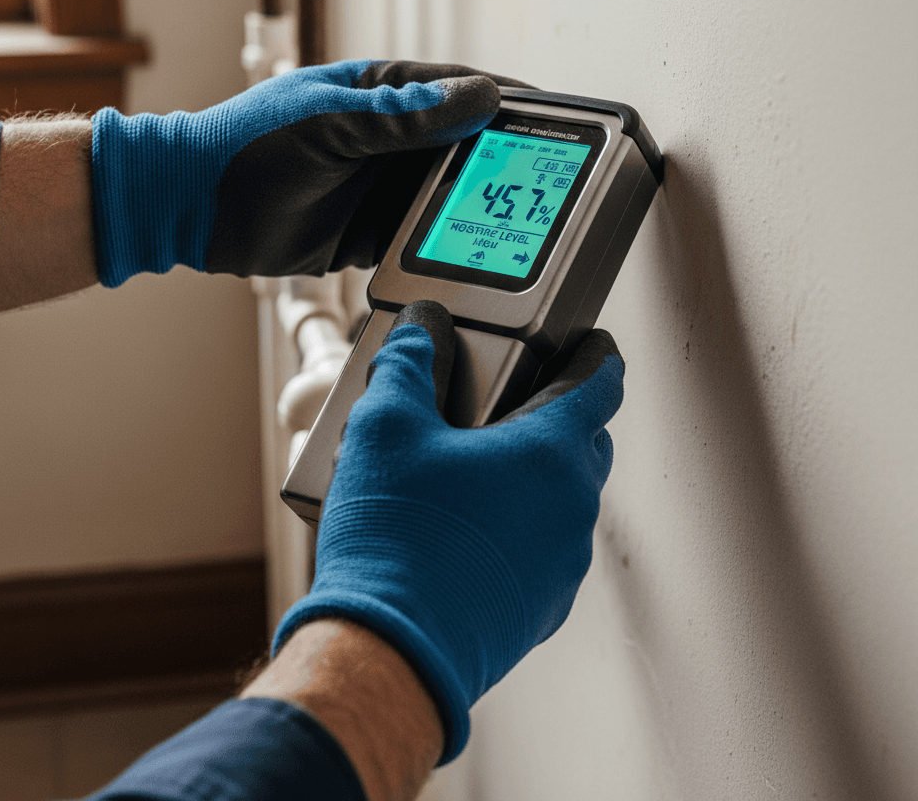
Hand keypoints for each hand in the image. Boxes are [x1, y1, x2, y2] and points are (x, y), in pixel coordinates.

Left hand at [91, 60, 526, 285]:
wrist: (193, 206)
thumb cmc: (248, 146)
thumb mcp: (330, 122)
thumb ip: (403, 115)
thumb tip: (477, 98)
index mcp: (379, 93)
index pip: (459, 89)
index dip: (508, 103)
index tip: (554, 120)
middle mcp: (387, 138)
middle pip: (463, 145)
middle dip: (503, 161)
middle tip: (550, 180)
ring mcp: (378, 185)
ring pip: (446, 194)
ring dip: (476, 206)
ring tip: (522, 221)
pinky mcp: (367, 232)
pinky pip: (418, 237)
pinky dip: (442, 244)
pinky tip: (471, 254)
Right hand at [273, 301, 623, 762]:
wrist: (391, 649)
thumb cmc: (396, 541)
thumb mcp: (385, 426)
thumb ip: (405, 365)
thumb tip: (416, 334)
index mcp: (548, 453)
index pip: (600, 385)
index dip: (599, 356)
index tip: (596, 346)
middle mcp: (571, 508)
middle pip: (589, 443)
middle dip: (565, 415)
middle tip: (520, 401)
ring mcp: (562, 564)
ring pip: (567, 500)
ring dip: (539, 477)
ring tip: (480, 470)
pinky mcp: (541, 608)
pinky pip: (547, 550)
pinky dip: (524, 528)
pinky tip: (471, 530)